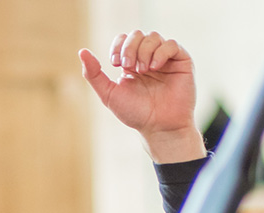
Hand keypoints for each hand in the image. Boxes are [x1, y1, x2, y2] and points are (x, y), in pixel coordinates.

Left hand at [80, 30, 205, 162]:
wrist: (159, 127)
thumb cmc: (135, 113)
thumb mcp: (109, 94)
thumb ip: (94, 74)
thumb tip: (82, 51)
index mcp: (132, 62)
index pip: (123, 39)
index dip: (118, 46)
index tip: (116, 63)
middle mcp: (148, 58)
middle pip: (137, 34)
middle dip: (129, 47)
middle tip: (128, 66)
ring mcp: (165, 59)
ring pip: (154, 36)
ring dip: (144, 51)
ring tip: (143, 70)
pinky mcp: (182, 62)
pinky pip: (172, 44)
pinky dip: (161, 52)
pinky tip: (154, 67)